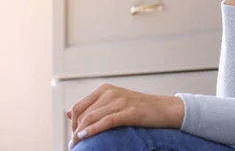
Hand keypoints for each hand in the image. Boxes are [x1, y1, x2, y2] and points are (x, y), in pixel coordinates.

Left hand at [66, 83, 182, 148]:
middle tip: (74, 144)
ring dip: (80, 134)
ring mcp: (121, 101)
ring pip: (91, 118)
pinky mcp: (130, 112)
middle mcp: (111, 93)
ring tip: (77, 145)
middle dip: (75, 130)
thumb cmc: (140, 108)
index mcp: (106, 89)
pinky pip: (105, 122)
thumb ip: (93, 106)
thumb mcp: (115, 102)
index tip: (74, 134)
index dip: (73, 122)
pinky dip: (92, 131)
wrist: (165, 109)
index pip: (79, 106)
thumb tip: (69, 113)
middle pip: (83, 114)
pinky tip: (84, 137)